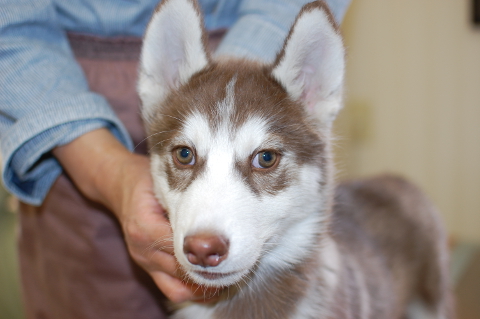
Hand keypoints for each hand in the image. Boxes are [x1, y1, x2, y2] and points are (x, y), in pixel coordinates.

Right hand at [53, 128, 217, 302]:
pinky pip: (170, 288)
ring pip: (176, 289)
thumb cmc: (144, 181)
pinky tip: (209, 281)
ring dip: (201, 288)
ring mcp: (144, 262)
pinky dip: (190, 288)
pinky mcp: (147, 268)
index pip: (181, 250)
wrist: (118, 184)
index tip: (228, 251)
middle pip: (182, 273)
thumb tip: (216, 214)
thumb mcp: (162, 182)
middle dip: (208, 273)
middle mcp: (142, 250)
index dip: (205, 253)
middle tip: (235, 267)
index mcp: (145, 227)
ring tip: (225, 278)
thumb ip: (184, 198)